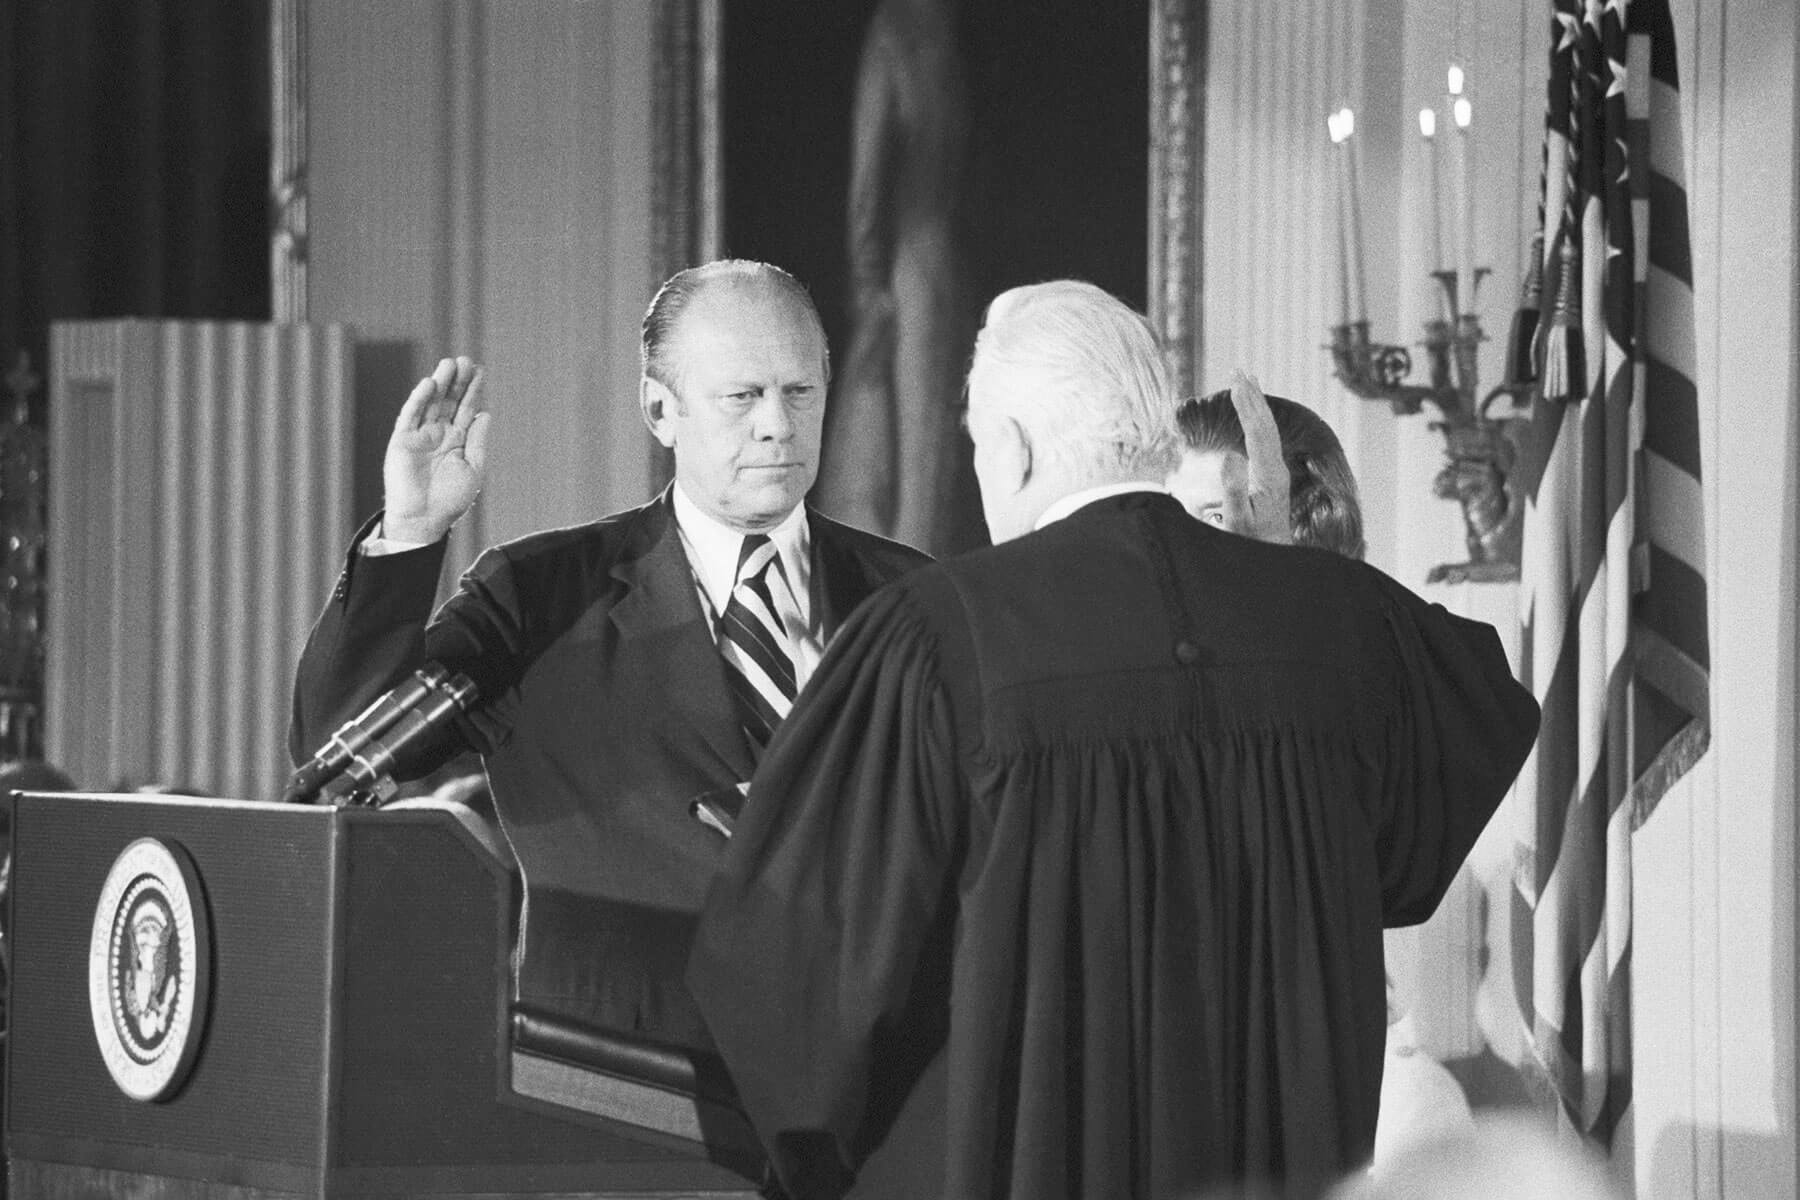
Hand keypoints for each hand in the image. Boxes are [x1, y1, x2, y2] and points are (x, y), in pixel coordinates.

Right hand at [382, 356, 490, 543]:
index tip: (480, 371)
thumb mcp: (473, 468)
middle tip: (466, 360)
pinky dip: (419, 399)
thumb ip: (478, 441)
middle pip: (449, 401)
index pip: (466, 409)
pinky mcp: (402, 440)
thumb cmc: (450, 499)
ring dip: (439, 383)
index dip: (472, 390)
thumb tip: (486, 414)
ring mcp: (420, 435)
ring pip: (430, 403)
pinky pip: (411, 415)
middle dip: (458, 381)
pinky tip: (429, 384)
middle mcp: (439, 433)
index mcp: (457, 440)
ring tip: (450, 364)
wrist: (424, 519)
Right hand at [1230, 370, 1292, 545]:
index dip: (1247, 406)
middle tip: (1239, 371)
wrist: (1271, 558)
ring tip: (1245, 383)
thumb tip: (1231, 454)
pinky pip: (1264, 440)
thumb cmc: (1250, 542)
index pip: (1258, 431)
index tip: (1237, 383)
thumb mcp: (1237, 519)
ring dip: (1256, 405)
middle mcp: (1276, 469)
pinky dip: (1256, 421)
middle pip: (1266, 424)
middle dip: (1252, 396)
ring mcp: (1275, 472)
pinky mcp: (1271, 477)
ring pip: (1267, 430)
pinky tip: (1251, 416)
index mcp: (1268, 475)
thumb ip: (1233, 489)